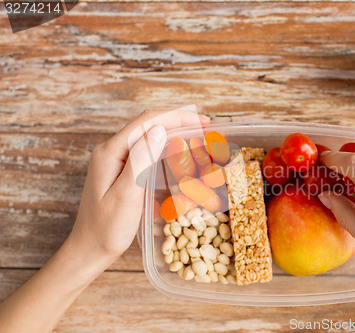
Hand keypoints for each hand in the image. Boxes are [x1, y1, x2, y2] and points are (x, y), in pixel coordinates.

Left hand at [0, 108, 209, 332]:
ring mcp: (115, 161)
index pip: (146, 122)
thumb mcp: (126, 194)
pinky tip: (178, 155)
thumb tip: (159, 129)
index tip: (202, 122)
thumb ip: (141, 160)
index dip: (176, 117)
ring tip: (196, 138)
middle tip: (205, 129)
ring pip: (148, 137)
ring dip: (173, 133)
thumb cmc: (107, 228)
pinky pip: (146, 153)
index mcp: (110, 152)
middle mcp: (111, 151)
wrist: (89, 249)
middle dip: (178, 122)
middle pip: (147, 125)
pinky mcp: (121, 172)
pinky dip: (165, 149)